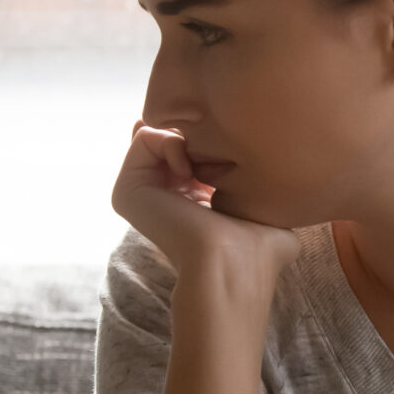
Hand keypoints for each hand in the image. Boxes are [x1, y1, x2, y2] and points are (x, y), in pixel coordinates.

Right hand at [111, 123, 297, 287]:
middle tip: (212, 152)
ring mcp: (142, 194)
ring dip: (186, 139)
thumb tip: (265, 177)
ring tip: (202, 169)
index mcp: (190, 204)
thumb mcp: (266, 208)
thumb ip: (260, 190)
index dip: (204, 137)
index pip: (188, 155)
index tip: (222, 144)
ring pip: (158, 135)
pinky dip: (170, 142)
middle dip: (193, 131)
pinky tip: (188, 172)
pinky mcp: (127, 190)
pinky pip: (143, 139)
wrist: (231, 262)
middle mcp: (161, 198)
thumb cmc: (259, 246)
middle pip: (171, 140)